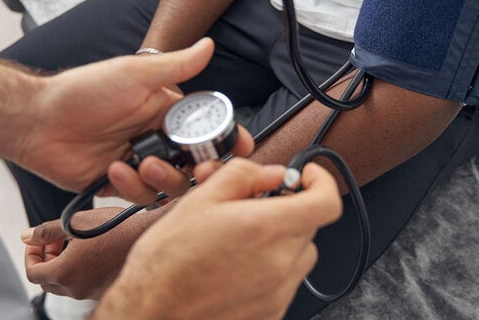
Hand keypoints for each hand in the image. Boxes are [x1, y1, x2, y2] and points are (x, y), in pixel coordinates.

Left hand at [14, 37, 239, 192]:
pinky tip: (113, 170)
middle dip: (201, 170)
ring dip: (162, 178)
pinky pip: (140, 196)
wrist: (37, 121)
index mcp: (166, 110)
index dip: (227, 140)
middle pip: (195, 164)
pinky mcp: (119, 184)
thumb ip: (176, 66)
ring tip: (139, 164)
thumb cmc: (83, 90)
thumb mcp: (134, 74)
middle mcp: (157, 137)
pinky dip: (131, 186)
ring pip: (171, 184)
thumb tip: (208, 44)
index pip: (207, 128)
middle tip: (199, 171)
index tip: (240, 148)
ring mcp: (139, 162)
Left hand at [22, 207, 146, 299]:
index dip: (31, 255)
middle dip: (46, 260)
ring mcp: (92, 293)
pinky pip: (84, 284)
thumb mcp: (75, 221)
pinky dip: (80, 271)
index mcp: (65, 273)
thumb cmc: (116, 226)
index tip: (38, 241)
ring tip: (76, 242)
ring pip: (66, 284)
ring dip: (63, 264)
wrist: (150, 235)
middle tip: (56, 240)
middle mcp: (77, 289)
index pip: (32, 273)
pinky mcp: (106, 291)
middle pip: (47, 282)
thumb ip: (46, 231)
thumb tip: (26, 236)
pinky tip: (92, 250)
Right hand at [94, 158, 342, 319]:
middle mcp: (280, 263)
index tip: (304, 176)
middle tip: (255, 206)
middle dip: (289, 209)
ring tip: (243, 239)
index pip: (326, 202)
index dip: (321, 181)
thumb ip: (243, 176)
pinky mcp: (271, 313)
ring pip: (299, 255)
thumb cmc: (167, 262)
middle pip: (310, 226)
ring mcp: (278, 293)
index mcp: (266, 228)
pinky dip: (271, 269)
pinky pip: (285, 282)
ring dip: (282, 240)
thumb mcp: (199, 200)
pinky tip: (237, 267)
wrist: (152, 311)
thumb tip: (270, 172)